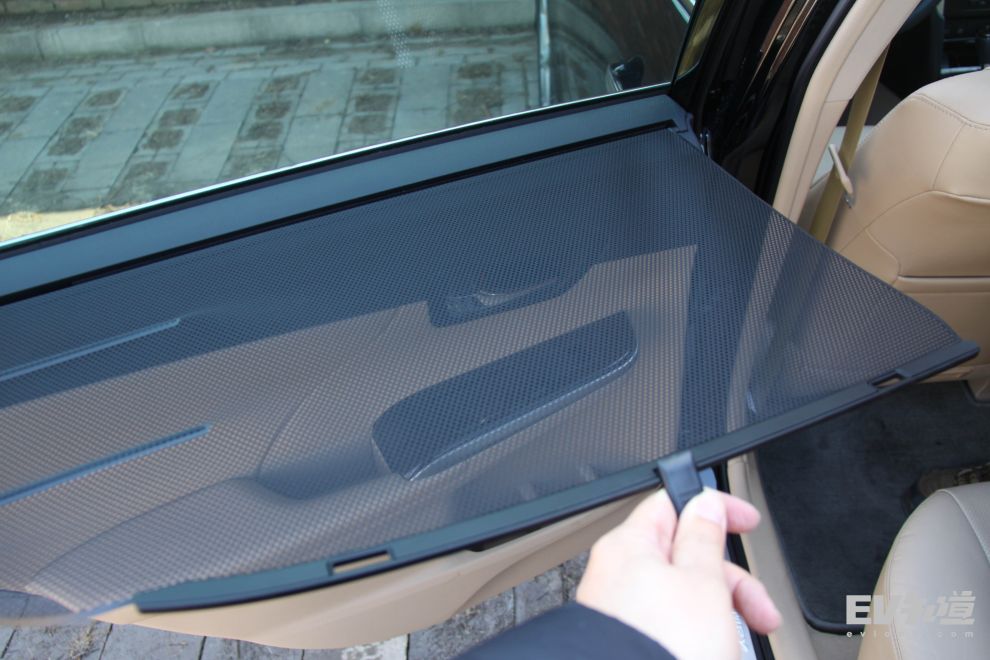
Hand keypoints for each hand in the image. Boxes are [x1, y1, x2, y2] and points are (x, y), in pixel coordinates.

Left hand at [576, 488, 780, 659]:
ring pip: (685, 597)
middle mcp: (618, 576)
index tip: (746, 520)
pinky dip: (700, 637)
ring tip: (737, 645)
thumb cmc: (662, 650)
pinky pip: (672, 628)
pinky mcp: (628, 645)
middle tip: (759, 610)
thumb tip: (704, 502)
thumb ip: (704, 538)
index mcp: (629, 547)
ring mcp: (622, 614)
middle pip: (685, 557)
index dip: (713, 508)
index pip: (671, 506)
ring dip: (722, 615)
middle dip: (731, 581)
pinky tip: (718, 651)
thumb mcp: (702, 585)